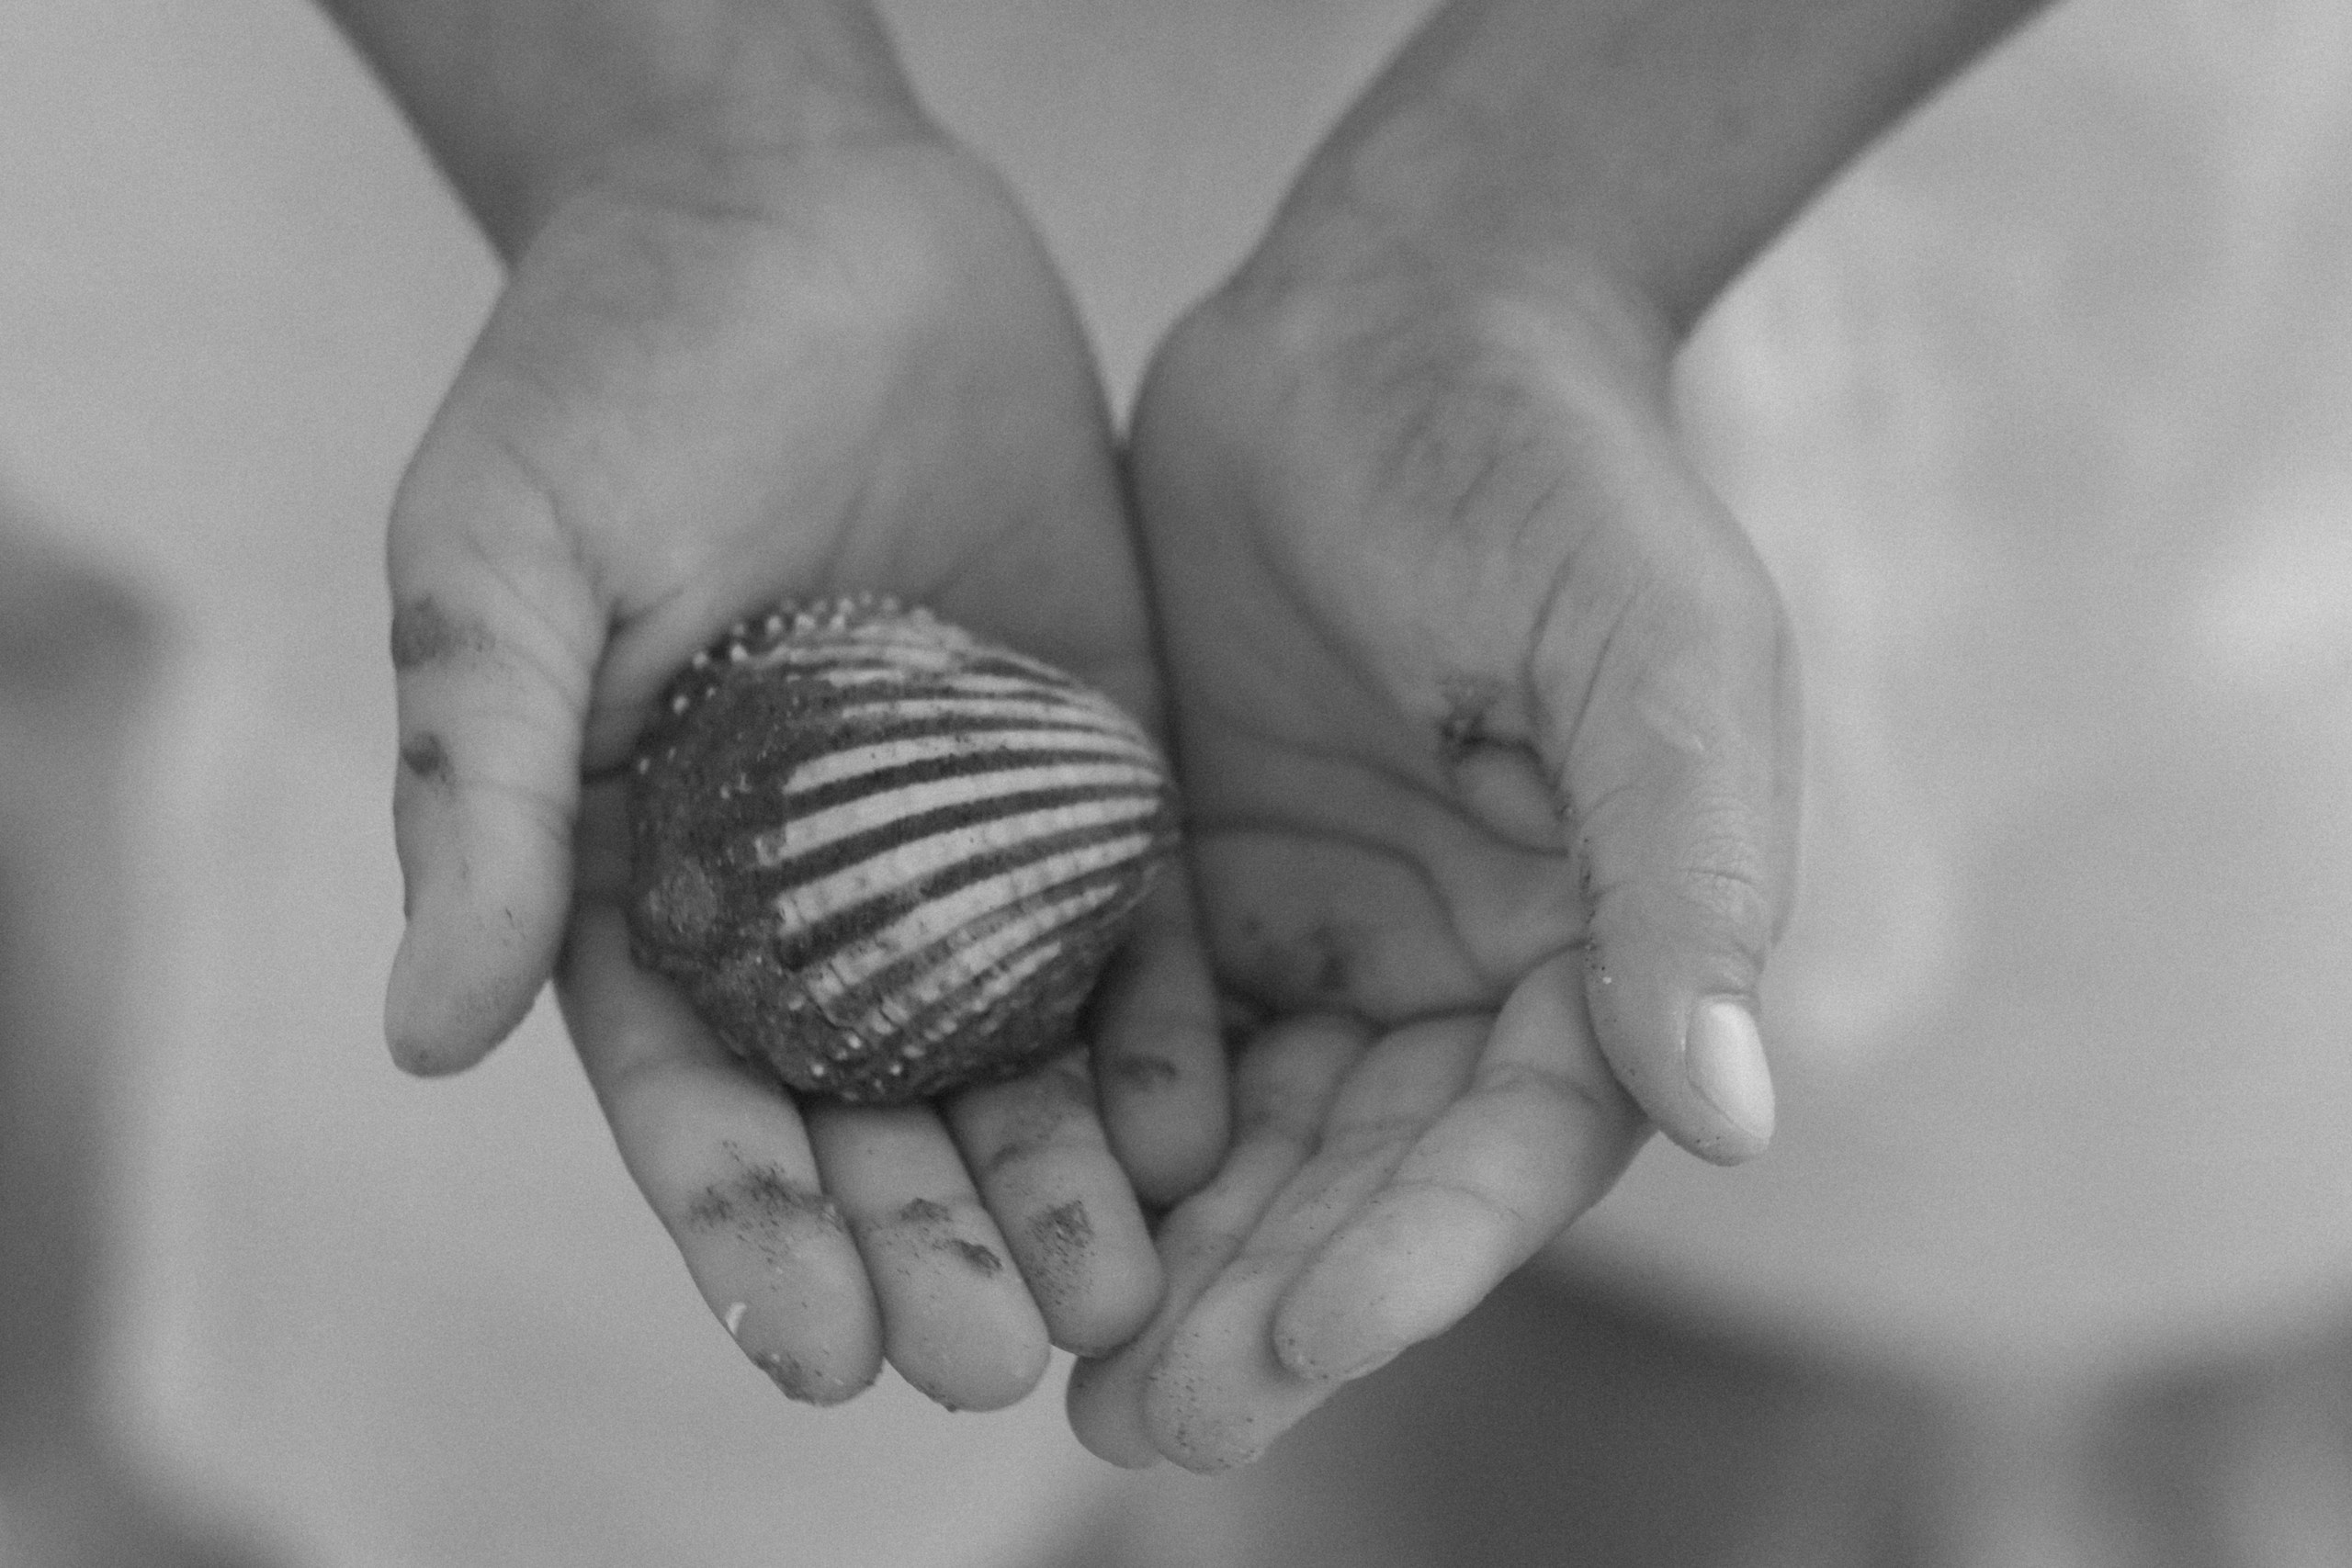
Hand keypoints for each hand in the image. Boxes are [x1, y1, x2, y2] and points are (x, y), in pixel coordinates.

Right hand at [383, 133, 1224, 1411]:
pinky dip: (1166, 1028)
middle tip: (1006, 1366)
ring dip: (1065, 1179)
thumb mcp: (501, 562)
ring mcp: (960, 842)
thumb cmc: (608, 375)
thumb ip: (479, 783)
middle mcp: (811, 898)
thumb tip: (423, 1030)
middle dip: (934, 1242)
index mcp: (647, 883)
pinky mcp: (1089, 768)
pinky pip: (1134, 922)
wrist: (795, 213)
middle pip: (873, 1110)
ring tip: (1129, 1295)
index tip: (818, 1350)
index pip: (697, 1095)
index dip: (752, 1227)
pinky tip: (1214, 1126)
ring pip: (1014, 1050)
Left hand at [1069, 234, 1799, 1467]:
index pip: (1505, 1151)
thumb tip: (1735, 1115)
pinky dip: (1082, 1123)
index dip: (1408, 1262)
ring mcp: (1317, 930)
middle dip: (1259, 1307)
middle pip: (1358, 1179)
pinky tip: (999, 1197)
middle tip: (1138, 1424)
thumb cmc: (1552, 468)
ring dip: (1163, 1258)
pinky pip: (1134, 1027)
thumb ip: (1688, 870)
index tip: (1290, 1352)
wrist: (1392, 313)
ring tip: (1056, 1378)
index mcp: (1592, 951)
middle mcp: (1454, 971)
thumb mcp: (1656, 647)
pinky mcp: (1190, 874)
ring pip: (1241, 1139)